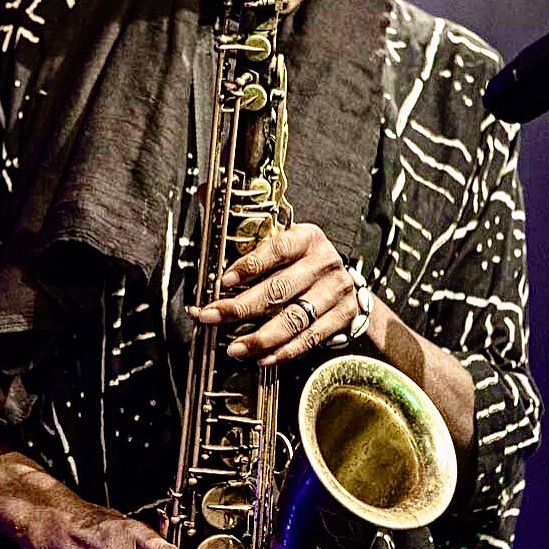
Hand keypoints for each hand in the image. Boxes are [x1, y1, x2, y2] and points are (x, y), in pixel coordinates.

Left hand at [192, 223, 358, 365]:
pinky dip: (285, 351)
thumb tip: (202, 190)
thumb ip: (240, 220)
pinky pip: (311, 338)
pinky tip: (263, 358)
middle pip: (280, 289)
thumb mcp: (279, 236)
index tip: (222, 281)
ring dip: (260, 337)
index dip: (249, 265)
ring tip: (234, 349)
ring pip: (295, 319)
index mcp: (306, 237)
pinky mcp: (343, 317)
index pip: (276, 248)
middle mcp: (324, 262)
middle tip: (211, 316)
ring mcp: (336, 291)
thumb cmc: (299, 258)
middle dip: (240, 307)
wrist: (346, 282)